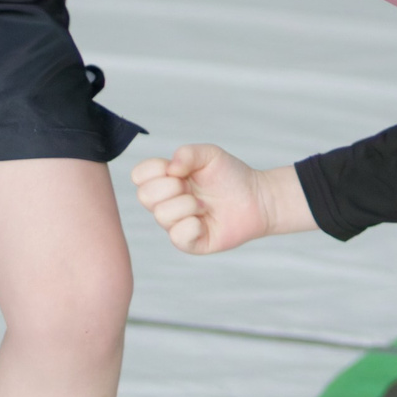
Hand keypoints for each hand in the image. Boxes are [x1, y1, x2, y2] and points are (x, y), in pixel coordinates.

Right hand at [132, 145, 306, 253]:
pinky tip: (205, 221)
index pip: (139, 175)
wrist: (257, 198)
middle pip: (145, 196)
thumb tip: (171, 168)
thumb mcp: (210, 155)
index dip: (155, 169)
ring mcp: (176, 224)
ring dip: (187, 204)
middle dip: (171, 187)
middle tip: (192, 186)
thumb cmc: (231, 176)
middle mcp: (167, 203)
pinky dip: (192, 225)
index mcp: (166, 180)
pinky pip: (177, 237)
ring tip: (205, 204)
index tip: (179, 169)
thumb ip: (188, 153)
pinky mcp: (190, 243)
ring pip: (161, 215)